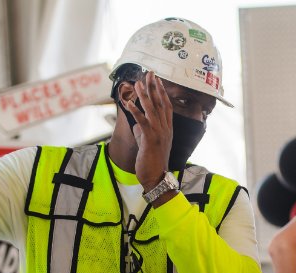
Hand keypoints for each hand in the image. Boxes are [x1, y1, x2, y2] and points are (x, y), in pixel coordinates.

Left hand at [125, 71, 173, 189]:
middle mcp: (165, 128)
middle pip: (160, 103)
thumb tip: (136, 125)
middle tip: (150, 73)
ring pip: (152, 110)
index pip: (166, 106)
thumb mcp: (149, 144)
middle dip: (154, 87)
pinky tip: (128, 103)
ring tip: (138, 83)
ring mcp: (159, 133)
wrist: (157, 177)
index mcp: (167, 129)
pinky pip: (143, 122)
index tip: (156, 80)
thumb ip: (143, 132)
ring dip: (144, 95)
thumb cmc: (152, 162)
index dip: (161, 92)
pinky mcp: (150, 139)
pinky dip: (135, 112)